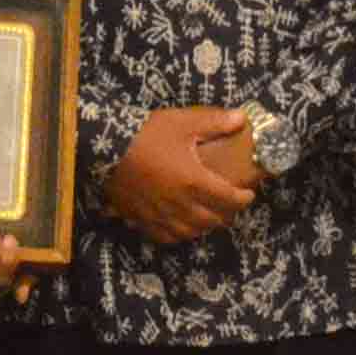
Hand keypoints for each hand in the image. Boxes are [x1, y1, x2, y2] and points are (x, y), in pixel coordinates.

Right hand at [105, 107, 257, 245]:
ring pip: (190, 231)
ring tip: (209, 216)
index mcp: (194, 181)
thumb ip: (214, 123)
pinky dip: (178, 234)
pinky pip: (165, 236)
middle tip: (230, 205)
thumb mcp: (183, 122)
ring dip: (204, 226)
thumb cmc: (147, 133)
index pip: (228, 198)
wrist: (107, 147)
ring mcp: (160, 214)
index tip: (248, 195)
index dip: (243, 199)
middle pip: (212, 219)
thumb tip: (242, 118)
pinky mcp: (142, 218)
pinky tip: (181, 227)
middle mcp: (180, 203)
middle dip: (226, 214)